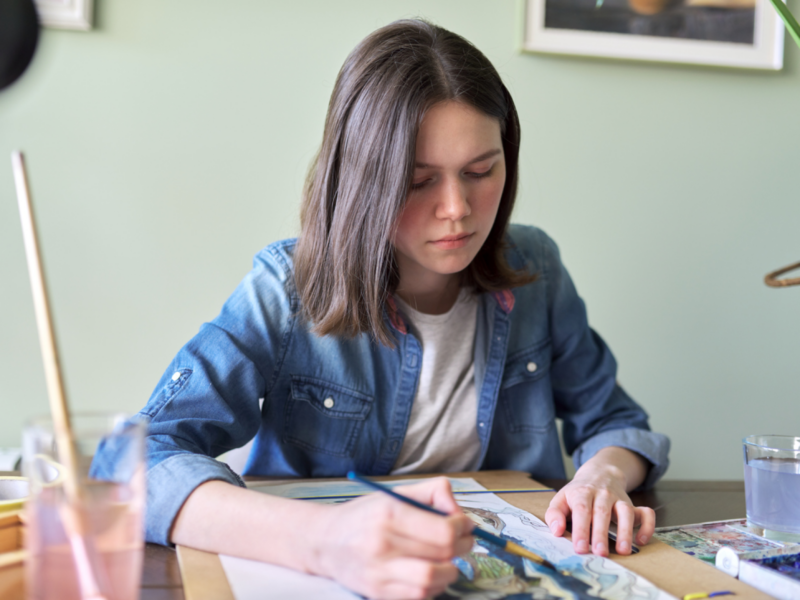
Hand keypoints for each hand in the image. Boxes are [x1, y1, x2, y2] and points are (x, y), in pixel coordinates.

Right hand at [310, 477, 473, 599]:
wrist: (324, 542)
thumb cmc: (364, 516)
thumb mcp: (394, 493)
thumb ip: (432, 492)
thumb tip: (459, 511)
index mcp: (389, 513)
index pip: (443, 530)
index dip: (463, 529)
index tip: (465, 525)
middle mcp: (382, 543)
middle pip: (442, 554)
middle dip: (462, 548)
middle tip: (464, 542)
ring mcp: (379, 571)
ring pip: (432, 580)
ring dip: (450, 571)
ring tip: (448, 560)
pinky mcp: (378, 592)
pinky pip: (418, 596)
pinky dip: (433, 587)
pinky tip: (431, 573)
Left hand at [544, 447, 655, 556]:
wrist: (599, 473)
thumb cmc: (577, 493)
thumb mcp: (561, 499)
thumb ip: (554, 514)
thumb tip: (556, 531)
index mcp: (581, 493)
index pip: (582, 510)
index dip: (581, 529)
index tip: (580, 548)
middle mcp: (602, 494)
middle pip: (602, 512)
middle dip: (601, 534)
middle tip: (599, 553)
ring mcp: (619, 498)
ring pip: (625, 512)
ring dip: (625, 531)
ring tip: (623, 550)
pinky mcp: (632, 504)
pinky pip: (645, 513)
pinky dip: (647, 526)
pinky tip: (641, 541)